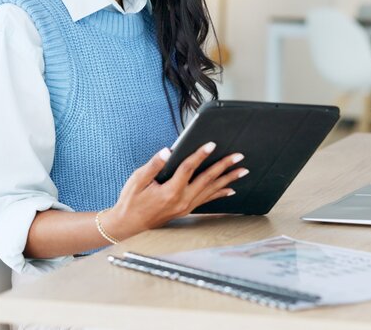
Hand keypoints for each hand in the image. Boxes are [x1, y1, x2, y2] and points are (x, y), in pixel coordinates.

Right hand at [105, 143, 247, 239]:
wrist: (128, 225)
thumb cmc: (131, 201)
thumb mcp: (137, 180)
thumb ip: (154, 165)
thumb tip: (167, 151)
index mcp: (170, 191)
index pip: (189, 168)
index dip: (200, 154)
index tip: (211, 144)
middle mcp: (181, 200)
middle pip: (207, 179)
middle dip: (224, 166)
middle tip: (238, 156)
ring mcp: (185, 206)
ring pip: (211, 190)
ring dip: (228, 179)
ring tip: (242, 171)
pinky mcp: (186, 209)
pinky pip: (207, 200)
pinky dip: (220, 194)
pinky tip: (230, 189)